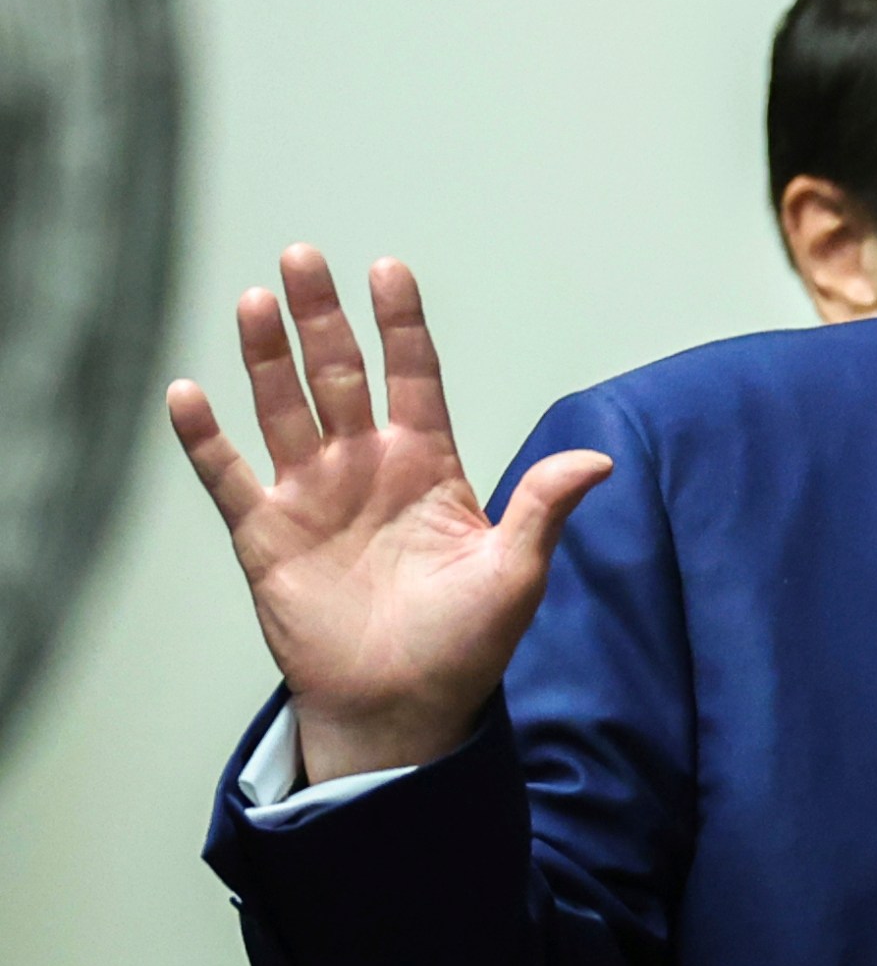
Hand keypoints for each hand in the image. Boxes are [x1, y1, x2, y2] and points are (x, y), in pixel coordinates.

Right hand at [168, 245, 611, 783]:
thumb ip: (544, 507)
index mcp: (428, 466)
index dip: (401, 325)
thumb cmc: (466, 643)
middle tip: (302, 257)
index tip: (389, 269)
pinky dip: (205, 438)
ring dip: (266, 357)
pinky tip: (187, 393)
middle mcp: (365, 468)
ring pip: (282, 409)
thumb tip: (600, 461)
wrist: (403, 708)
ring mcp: (312, 497)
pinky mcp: (266, 537)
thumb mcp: (515, 571)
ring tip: (253, 301)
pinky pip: (228, 477)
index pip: (414, 377)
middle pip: (338, 375)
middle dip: (321, 318)